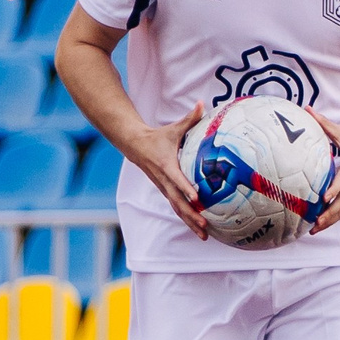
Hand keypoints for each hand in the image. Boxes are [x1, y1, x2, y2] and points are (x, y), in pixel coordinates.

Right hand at [125, 102, 208, 238]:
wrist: (134, 146)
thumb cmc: (158, 137)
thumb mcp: (174, 128)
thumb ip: (190, 118)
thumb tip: (204, 104)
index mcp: (167, 165)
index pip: (177, 179)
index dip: (186, 188)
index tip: (196, 198)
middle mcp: (164, 181)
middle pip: (178, 201)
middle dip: (192, 215)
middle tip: (205, 226)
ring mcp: (164, 188)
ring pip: (178, 209)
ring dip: (190, 222)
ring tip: (204, 235)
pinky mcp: (166, 191)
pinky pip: (177, 207)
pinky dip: (187, 218)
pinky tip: (199, 228)